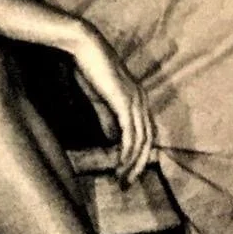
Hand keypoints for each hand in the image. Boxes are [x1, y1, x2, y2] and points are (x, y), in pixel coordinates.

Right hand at [69, 26, 154, 183]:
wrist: (84, 48)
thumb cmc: (90, 70)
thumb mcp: (100, 100)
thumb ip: (108, 118)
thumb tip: (112, 139)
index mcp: (138, 98)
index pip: (146, 133)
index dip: (139, 156)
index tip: (128, 174)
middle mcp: (142, 99)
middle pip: (148, 141)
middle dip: (138, 165)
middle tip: (126, 185)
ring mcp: (135, 100)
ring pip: (141, 140)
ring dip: (132, 163)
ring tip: (122, 180)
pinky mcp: (125, 101)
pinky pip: (130, 133)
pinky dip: (127, 151)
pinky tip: (120, 164)